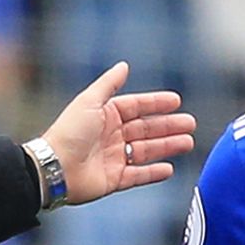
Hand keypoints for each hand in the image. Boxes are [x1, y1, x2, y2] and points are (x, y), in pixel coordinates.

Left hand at [39, 62, 195, 203]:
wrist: (54, 167)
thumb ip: (108, 84)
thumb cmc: (69, 132)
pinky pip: (138, 175)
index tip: (177, 101)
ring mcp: (113, 158)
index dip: (156, 104)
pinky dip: (153, 172)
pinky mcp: (114, 179)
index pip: (136, 107)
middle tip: (190, 123)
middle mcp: (111, 136)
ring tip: (188, 142)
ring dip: (167, 146)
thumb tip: (124, 65)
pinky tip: (169, 167)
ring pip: (146, 151)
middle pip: (146, 129)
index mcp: (105, 115)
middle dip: (169, 126)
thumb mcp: (89, 101)